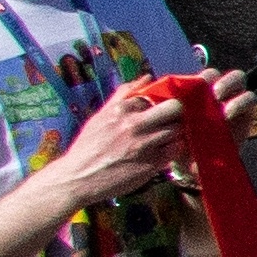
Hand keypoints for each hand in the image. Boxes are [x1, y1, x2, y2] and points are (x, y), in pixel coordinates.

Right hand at [47, 73, 206, 211]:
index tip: (172, 101)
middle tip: (177, 117)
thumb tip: (147, 77)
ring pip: (179, 129)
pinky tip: (168, 149)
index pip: (158, 94)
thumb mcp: (101, 116)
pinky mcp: (153, 163)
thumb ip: (124, 95)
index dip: (167, 97)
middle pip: (175, 108)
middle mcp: (135, 124)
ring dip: (179, 131)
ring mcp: (145, 144)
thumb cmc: (89, 146)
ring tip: (171, 135)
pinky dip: (176, 148)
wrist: (78, 178)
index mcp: (121, 109)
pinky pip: (176, 149)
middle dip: (179, 111)